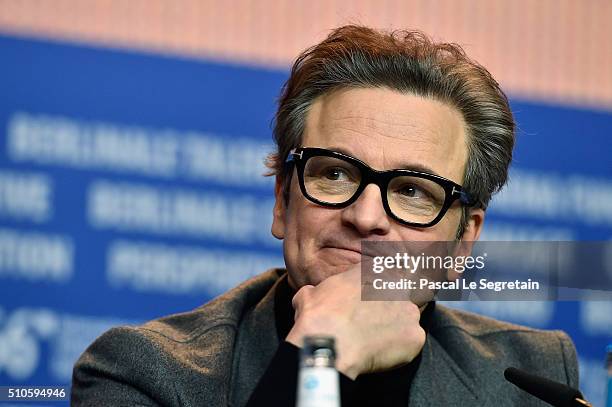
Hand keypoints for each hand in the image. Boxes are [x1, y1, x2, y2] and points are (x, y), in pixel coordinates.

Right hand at [285, 266, 425, 379]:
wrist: (329, 343)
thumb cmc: (318, 316)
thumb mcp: (311, 292)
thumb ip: (320, 291)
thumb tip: (312, 296)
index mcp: (372, 270)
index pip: (385, 274)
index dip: (378, 291)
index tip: (370, 305)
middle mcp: (397, 285)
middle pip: (401, 295)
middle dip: (390, 308)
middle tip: (373, 324)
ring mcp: (409, 310)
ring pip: (407, 319)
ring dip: (396, 328)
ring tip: (376, 342)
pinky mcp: (416, 335)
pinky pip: (411, 343)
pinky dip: (400, 350)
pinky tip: (382, 354)